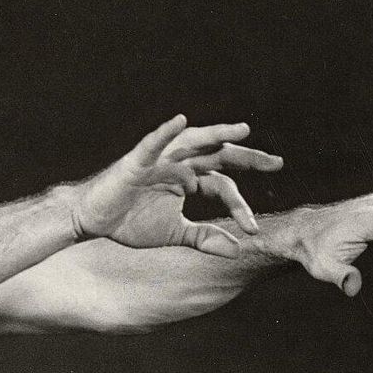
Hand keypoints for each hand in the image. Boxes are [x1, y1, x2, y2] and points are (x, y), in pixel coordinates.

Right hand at [70, 115, 284, 255]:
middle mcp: (180, 164)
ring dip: (217, 134)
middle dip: (248, 158)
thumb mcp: (175, 233)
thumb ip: (204, 238)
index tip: (253, 229)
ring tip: (242, 131)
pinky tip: (180, 121)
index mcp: (190, 179)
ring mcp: (160, 159)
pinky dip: (166, 132)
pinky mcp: (137, 160)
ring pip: (193, 142)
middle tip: (277, 163)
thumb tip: (237, 251)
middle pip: (219, 156)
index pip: (224, 186)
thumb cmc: (131, 221)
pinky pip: (153, 143)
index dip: (241, 206)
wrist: (95, 220)